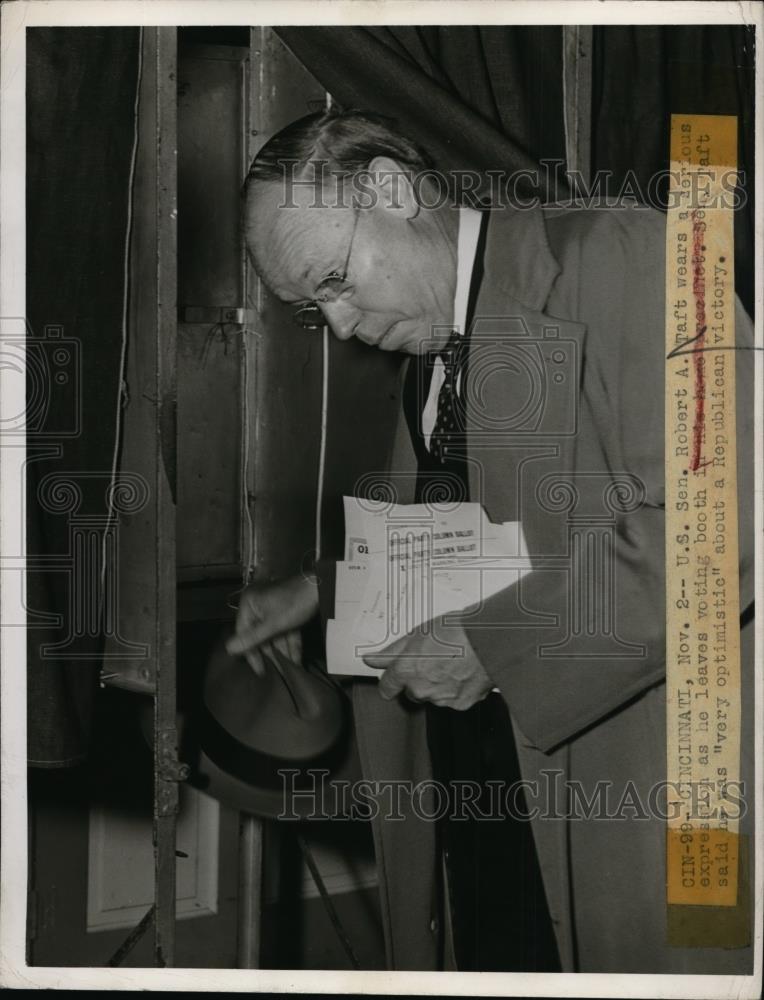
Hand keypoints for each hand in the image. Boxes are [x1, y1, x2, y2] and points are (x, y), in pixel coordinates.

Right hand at [226, 573, 318, 675]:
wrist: (321, 588)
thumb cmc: (294, 604)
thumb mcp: (273, 624)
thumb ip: (251, 639)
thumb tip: (228, 649)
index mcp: (249, 603)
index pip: (244, 633)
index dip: (251, 653)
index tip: (260, 671)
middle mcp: (258, 604)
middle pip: (261, 635)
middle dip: (272, 653)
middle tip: (278, 671)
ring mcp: (273, 607)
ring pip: (275, 634)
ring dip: (283, 651)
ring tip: (289, 668)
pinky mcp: (287, 610)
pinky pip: (285, 629)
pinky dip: (290, 643)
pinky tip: (296, 659)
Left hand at [362, 617, 493, 710]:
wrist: (488, 640)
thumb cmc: (455, 631)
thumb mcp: (417, 634)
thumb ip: (391, 652)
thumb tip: (371, 660)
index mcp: (405, 671)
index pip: (386, 688)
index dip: (391, 681)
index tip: (394, 677)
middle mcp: (420, 689)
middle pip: (411, 692)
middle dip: (419, 680)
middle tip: (434, 660)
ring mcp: (441, 699)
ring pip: (433, 696)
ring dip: (439, 685)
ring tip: (452, 663)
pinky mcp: (461, 704)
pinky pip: (454, 700)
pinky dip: (457, 690)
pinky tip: (464, 672)